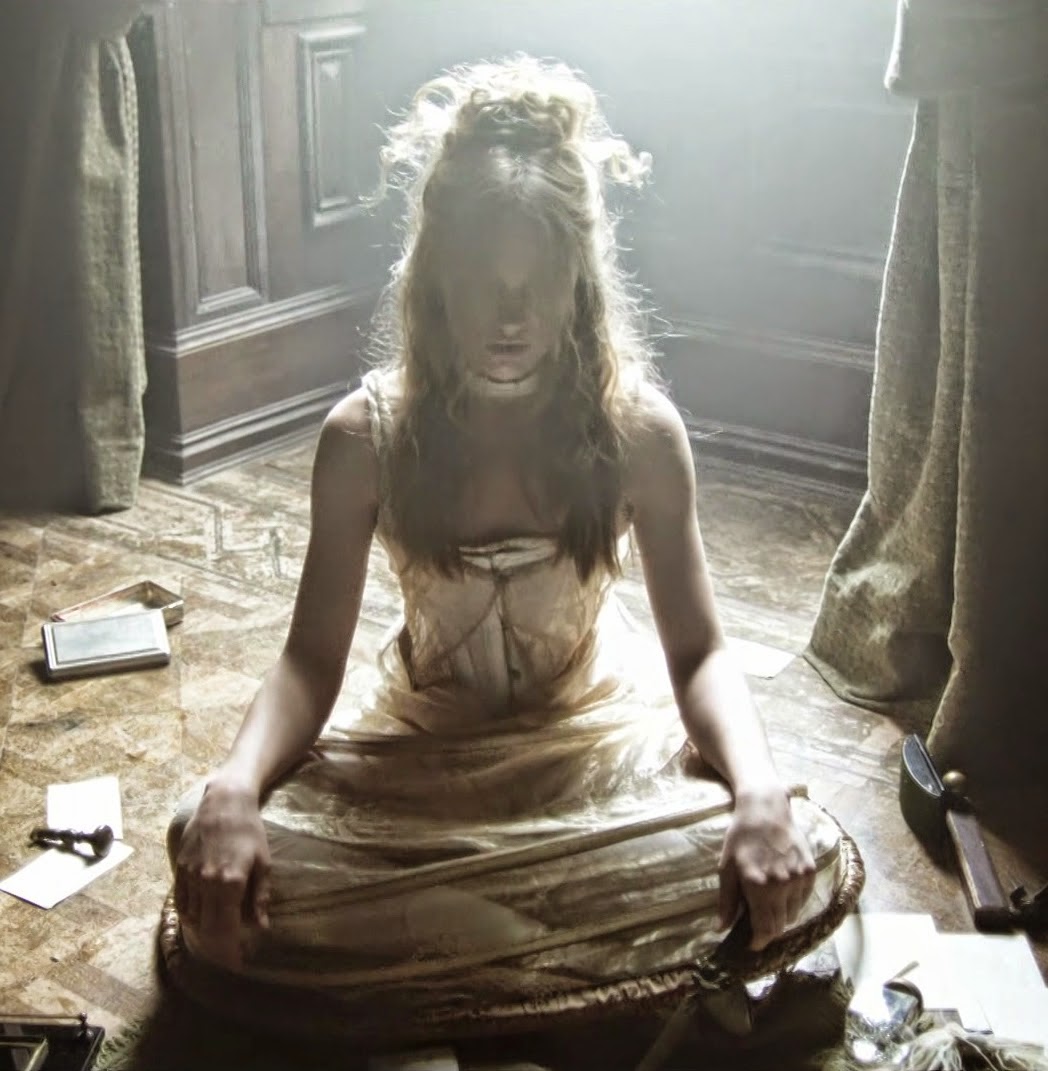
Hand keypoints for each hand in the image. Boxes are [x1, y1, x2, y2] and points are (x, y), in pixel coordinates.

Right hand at [174, 777, 270, 968]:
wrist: (224, 801)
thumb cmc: (250, 830)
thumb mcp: (264, 863)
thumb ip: (260, 897)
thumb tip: (260, 928)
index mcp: (230, 883)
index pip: (225, 930)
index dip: (230, 951)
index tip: (238, 964)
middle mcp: (206, 883)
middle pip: (207, 929)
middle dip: (217, 949)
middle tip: (228, 958)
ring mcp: (190, 876)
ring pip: (192, 918)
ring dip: (204, 934)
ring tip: (217, 942)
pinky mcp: (180, 868)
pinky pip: (181, 902)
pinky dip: (190, 917)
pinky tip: (200, 921)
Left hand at [717, 786, 815, 950]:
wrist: (766, 808)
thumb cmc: (741, 836)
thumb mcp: (726, 867)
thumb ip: (726, 901)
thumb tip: (720, 930)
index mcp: (758, 886)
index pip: (765, 928)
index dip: (758, 942)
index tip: (751, 945)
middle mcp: (782, 885)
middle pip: (780, 925)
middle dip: (768, 931)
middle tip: (756, 927)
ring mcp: (799, 878)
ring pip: (793, 914)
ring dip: (781, 916)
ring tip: (768, 905)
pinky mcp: (810, 871)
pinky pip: (803, 899)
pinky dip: (793, 902)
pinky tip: (781, 891)